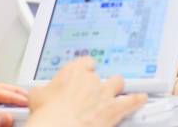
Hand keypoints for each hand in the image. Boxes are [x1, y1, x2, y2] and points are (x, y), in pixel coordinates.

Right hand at [27, 57, 147, 126]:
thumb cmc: (47, 114)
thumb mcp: (36, 97)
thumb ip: (41, 91)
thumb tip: (36, 93)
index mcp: (73, 72)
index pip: (86, 62)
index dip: (87, 69)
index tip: (85, 74)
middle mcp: (91, 79)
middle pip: (101, 75)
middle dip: (100, 82)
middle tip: (96, 91)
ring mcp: (104, 92)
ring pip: (118, 82)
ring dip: (118, 87)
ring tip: (119, 90)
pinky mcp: (114, 108)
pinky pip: (132, 100)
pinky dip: (137, 100)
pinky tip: (141, 98)